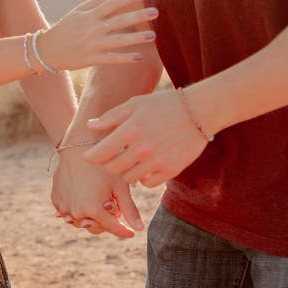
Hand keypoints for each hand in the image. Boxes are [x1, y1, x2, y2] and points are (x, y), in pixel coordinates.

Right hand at [40, 0, 156, 71]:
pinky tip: (139, 57)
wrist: (47, 50)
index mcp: (89, 15)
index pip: (113, 3)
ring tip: (153, 36)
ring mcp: (92, 44)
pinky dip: (125, 58)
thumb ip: (96, 2)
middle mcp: (92, 28)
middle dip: (138, 16)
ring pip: (118, 40)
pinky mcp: (91, 59)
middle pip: (119, 21)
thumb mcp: (77, 12)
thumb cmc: (65, 28)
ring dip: (136, 38)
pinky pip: (111, 59)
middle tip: (156, 11)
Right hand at [52, 146, 143, 238]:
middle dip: (106, 221)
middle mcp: (77, 212)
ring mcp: (64, 207)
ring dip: (90, 217)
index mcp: (94, 210)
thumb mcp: (120, 185)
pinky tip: (83, 199)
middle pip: (95, 228)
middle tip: (112, 207)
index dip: (123, 232)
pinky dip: (76, 209)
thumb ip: (129, 209)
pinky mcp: (56, 200)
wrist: (77, 146)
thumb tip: (139, 229)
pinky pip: (67, 212)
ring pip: (80, 222)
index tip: (131, 233)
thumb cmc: (103, 164)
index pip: (112, 228)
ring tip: (98, 202)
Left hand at [84, 87, 208, 184]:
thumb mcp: (136, 104)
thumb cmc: (164, 104)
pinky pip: (147, 183)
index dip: (91, 156)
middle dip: (108, 163)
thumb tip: (90, 126)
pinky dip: (143, 177)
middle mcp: (142, 149)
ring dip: (126, 170)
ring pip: (129, 178)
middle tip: (111, 157)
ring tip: (130, 159)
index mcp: (130, 130)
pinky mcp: (170, 170)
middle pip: (112, 168)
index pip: (100, 153)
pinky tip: (146, 166)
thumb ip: (111, 117)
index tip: (89, 155)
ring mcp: (156, 162)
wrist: (198, 112)